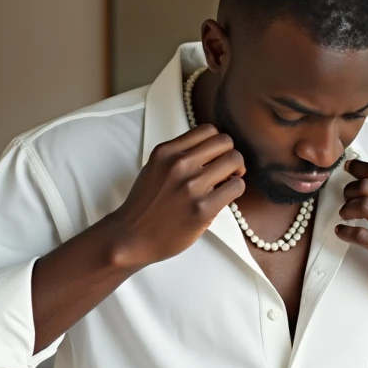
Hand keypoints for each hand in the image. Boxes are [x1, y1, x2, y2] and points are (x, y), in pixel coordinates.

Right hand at [106, 124, 244, 268]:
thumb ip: (179, 156)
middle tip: (228, 171)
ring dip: (237, 172)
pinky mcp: (203, 208)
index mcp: (166, 151)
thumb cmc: (145, 205)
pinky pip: (236, 187)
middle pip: (225, 142)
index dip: (217, 144)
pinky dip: (236, 190)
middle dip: (230, 155)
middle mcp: (179, 164)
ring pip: (235, 160)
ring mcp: (192, 186)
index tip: (216, 157)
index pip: (208, 130)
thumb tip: (211, 153)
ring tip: (227, 184)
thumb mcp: (155, 168)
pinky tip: (225, 198)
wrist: (131, 237)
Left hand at [336, 159, 367, 299]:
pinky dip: (345, 231)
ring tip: (344, 216)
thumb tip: (360, 176)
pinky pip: (362, 236)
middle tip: (345, 201)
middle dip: (349, 191)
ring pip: (365, 207)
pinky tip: (341, 232)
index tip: (346, 169)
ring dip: (346, 209)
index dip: (358, 168)